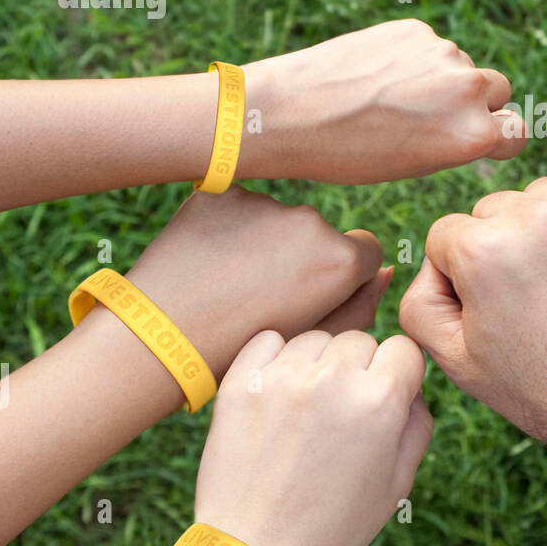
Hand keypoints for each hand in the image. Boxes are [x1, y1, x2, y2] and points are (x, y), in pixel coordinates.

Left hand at [109, 187, 384, 378]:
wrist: (161, 339)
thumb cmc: (240, 352)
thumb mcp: (310, 341)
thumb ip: (360, 307)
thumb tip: (386, 272)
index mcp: (340, 259)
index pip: (365, 251)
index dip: (340, 278)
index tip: (310, 297)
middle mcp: (309, 220)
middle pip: (319, 234)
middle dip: (300, 257)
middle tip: (261, 296)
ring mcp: (263, 202)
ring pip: (277, 219)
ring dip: (263, 242)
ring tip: (229, 282)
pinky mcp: (222, 193)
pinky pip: (238, 207)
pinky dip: (227, 228)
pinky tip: (207, 261)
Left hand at [179, 329, 431, 545]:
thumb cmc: (333, 523)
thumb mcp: (397, 483)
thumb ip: (417, 424)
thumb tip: (412, 387)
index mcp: (380, 400)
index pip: (403, 348)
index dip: (399, 374)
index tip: (385, 397)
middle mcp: (334, 379)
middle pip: (361, 340)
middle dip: (360, 370)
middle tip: (342, 413)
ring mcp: (284, 377)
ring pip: (317, 339)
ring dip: (319, 364)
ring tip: (308, 409)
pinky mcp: (242, 382)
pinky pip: (269, 340)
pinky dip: (276, 357)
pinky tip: (278, 392)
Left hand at [243, 19, 526, 183]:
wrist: (289, 113)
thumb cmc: (349, 154)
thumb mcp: (416, 163)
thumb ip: (460, 139)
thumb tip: (485, 118)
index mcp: (473, 134)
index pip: (519, 132)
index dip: (501, 137)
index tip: (483, 139)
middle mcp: (467, 89)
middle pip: (499, 90)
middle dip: (478, 102)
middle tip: (434, 116)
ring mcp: (442, 53)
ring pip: (462, 65)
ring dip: (442, 77)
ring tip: (393, 97)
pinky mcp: (415, 28)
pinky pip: (431, 46)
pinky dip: (414, 58)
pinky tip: (378, 74)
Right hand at [399, 173, 546, 442]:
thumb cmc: (541, 385)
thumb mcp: (455, 360)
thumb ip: (419, 300)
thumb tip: (436, 262)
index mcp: (483, 249)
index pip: (445, 235)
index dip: (460, 277)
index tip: (492, 309)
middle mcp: (536, 216)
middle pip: (492, 210)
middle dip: (501, 247)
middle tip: (531, 299)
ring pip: (540, 196)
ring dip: (543, 227)